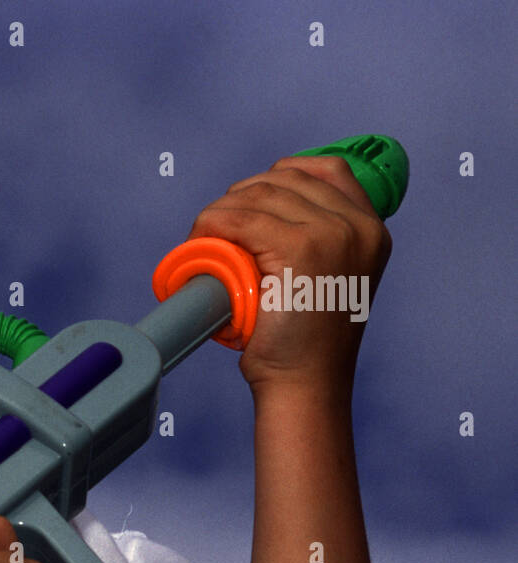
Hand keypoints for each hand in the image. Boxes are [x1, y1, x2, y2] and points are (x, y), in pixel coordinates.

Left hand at [188, 156, 391, 393]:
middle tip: (214, 232)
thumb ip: (314, 243)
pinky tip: (199, 244)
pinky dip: (211, 225)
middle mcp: (359, 226)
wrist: (304, 384)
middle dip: (239, 198)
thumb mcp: (325, 280)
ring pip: (256, 195)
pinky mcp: (301, 247)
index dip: (279, 175)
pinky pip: (239, 218)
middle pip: (283, 179)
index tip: (247, 200)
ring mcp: (333, 233)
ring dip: (219, 213)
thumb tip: (259, 209)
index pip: (326, 170)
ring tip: (204, 243)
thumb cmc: (302, 343)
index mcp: (371, 229)